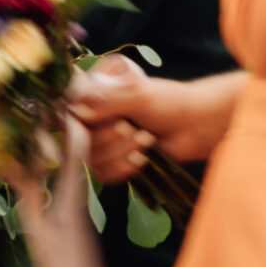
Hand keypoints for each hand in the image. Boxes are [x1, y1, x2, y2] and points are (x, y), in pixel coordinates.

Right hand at [67, 55, 157, 186]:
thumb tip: (76, 109)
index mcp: (94, 92)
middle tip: (134, 129)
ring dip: (120, 153)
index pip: (69, 110)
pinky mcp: (111, 161)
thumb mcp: (138, 94)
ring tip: (146, 140)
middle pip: (78, 139)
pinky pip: (102, 174)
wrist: (197, 126)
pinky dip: (122, 168)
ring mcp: (101, 140)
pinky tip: (143, 158)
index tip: (110, 120)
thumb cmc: (170, 102)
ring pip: (90, 158)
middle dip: (110, 138)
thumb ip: (106, 101)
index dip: (83, 122)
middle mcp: (92, 116)